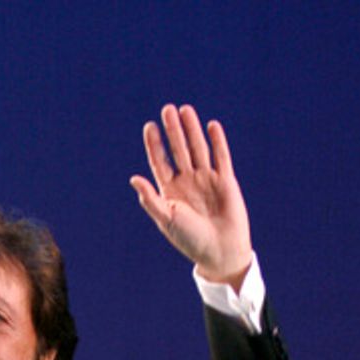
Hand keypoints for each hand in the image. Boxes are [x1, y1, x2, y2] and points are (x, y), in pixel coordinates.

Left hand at [129, 104, 252, 286]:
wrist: (220, 250)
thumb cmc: (190, 239)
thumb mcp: (167, 219)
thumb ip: (151, 199)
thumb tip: (133, 178)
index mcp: (171, 191)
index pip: (160, 162)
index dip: (155, 145)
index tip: (150, 126)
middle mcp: (187, 182)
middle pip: (179, 150)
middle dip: (173, 130)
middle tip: (167, 109)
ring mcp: (207, 179)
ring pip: (198, 148)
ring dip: (192, 130)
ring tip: (185, 110)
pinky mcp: (225, 180)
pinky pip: (221, 156)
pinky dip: (217, 141)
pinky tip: (211, 126)